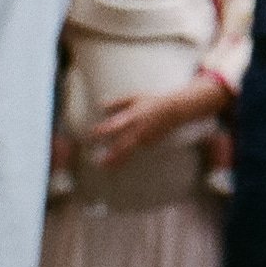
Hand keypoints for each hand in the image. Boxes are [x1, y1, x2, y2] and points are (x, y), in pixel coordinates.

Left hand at [90, 84, 211, 167]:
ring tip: (107, 168)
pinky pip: (138, 150)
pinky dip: (129, 156)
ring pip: (130, 151)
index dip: (101, 132)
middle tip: (98, 164)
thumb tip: (101, 106)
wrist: (175, 109)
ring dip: (118, 160)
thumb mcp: (135, 98)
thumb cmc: (153, 101)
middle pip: (121, 145)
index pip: (113, 126)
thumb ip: (118, 103)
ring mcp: (145, 138)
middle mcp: (137, 129)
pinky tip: (121, 162)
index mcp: (132, 117)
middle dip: (110, 155)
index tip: (91, 136)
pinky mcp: (151, 143)